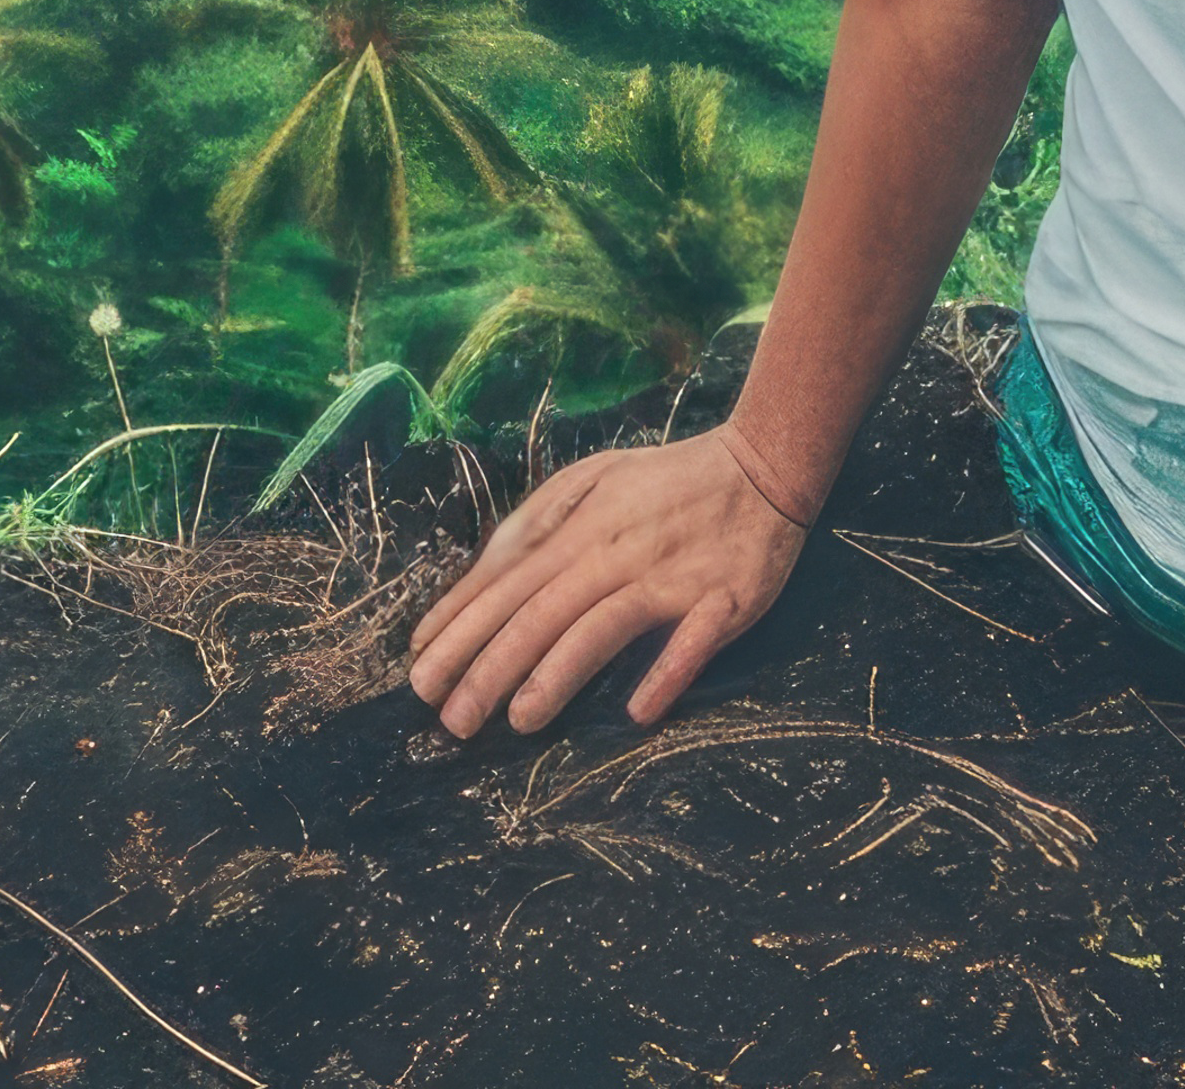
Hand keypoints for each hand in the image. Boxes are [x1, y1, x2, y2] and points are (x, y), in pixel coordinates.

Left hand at [405, 426, 808, 738]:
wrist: (766, 464)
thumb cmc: (668, 479)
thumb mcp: (595, 476)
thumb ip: (539, 517)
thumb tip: (485, 569)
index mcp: (585, 526)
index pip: (509, 582)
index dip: (461, 625)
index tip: (418, 669)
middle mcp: (619, 552)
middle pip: (544, 612)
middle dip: (489, 665)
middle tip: (449, 720)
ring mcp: (672, 578)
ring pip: (605, 626)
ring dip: (560, 673)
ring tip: (519, 719)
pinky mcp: (724, 600)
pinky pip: (694, 641)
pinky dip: (668, 672)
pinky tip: (639, 710)